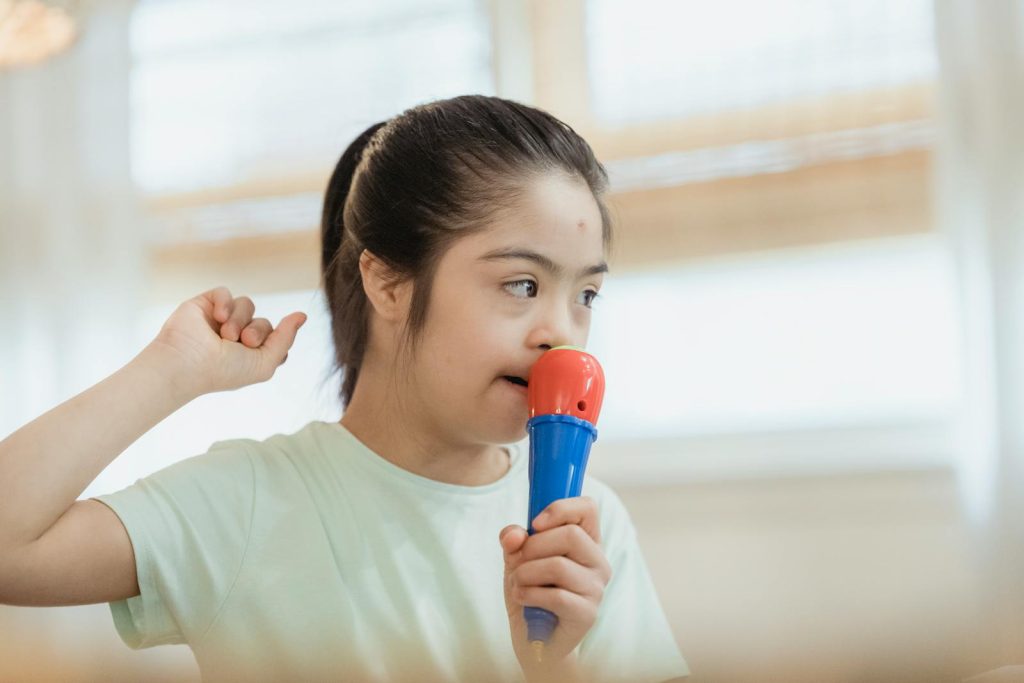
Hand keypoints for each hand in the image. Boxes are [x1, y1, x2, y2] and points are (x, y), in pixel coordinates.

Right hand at [144, 286, 306, 397]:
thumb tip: (302, 315)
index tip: (257, 351)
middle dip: (257, 331)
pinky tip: (217, 317)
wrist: (187, 363)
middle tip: (243, 341)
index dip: (272, 342)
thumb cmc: (224, 370)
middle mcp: (236, 338)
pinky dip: (225, 302)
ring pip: (247, 304)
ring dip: (240, 319)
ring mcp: (219, 321)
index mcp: (250, 355)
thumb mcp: (265, 363)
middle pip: (264, 322)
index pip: (275, 339)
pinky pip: (225, 292)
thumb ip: (286, 339)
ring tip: (226, 334)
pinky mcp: (204, 305)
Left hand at [499, 496, 611, 680]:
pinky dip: (529, 594)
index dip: (560, 508)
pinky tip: (522, 599)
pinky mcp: (588, 614)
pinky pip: (556, 596)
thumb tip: (514, 535)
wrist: (534, 640)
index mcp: (586, 541)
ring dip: (525, 573)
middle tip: (519, 562)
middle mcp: (598, 562)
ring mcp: (596, 589)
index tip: (534, 523)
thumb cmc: (530, 592)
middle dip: (533, 547)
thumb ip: (514, 540)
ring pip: (558, 566)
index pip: (587, 508)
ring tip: (518, 583)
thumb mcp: (517, 559)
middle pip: (571, 535)